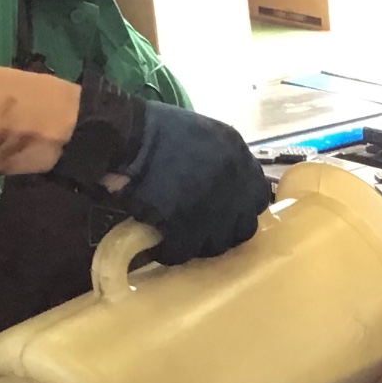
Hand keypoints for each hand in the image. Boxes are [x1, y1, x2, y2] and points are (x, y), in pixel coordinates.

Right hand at [112, 100, 275, 264]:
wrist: (124, 135)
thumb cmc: (153, 131)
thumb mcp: (201, 134)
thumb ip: (221, 159)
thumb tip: (224, 187)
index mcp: (237, 154)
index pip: (258, 196)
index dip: (240, 209)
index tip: (225, 214)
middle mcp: (234, 180)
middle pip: (244, 225)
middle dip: (224, 232)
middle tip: (201, 231)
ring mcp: (213, 204)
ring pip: (217, 243)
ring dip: (198, 244)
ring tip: (179, 238)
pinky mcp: (186, 223)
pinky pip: (184, 251)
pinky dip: (171, 251)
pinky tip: (160, 245)